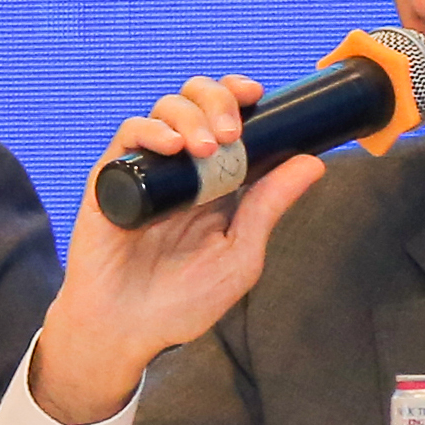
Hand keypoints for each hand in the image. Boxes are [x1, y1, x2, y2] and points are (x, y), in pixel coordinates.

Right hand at [31, 75, 324, 424]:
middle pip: (199, 101)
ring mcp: (148, 169)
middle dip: (219, 98)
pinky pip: (128, 134)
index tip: (257, 94)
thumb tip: (312, 162)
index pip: (230, 117)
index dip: (241, 95)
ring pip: (167, 109)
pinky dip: (152, 130)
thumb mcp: (240, 253)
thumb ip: (269, 207)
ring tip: (207, 146)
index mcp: (218, 179)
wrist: (127, 330)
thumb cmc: (183, 301)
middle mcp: (183, 167)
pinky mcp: (113, 178)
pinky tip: (173, 146)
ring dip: (192, 114)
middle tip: (232, 131)